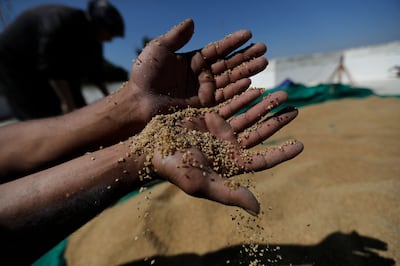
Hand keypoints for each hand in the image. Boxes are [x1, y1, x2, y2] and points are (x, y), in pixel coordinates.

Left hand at [129, 18, 267, 115]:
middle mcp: (200, 75)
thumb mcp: (159, 49)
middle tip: (264, 49)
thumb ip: (177, 36)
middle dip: (246, 56)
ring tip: (264, 62)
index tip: (249, 33)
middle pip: (228, 64)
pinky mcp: (203, 106)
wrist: (138, 101)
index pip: (217, 49)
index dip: (233, 42)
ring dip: (247, 71)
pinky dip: (237, 90)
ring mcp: (203, 91)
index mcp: (192, 60)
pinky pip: (224, 97)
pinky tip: (250, 81)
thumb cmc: (145, 74)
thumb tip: (193, 21)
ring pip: (230, 79)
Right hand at [143, 90, 302, 214]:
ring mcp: (219, 133)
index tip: (301, 145)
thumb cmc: (175, 169)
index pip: (262, 159)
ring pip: (248, 117)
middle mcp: (228, 148)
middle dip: (277, 122)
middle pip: (260, 134)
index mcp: (230, 165)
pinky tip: (256, 88)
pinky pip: (231, 106)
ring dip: (265, 106)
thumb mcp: (201, 183)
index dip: (281, 153)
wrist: (152, 148)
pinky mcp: (209, 119)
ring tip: (282, 95)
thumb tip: (257, 209)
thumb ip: (229, 193)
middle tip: (295, 109)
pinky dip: (243, 98)